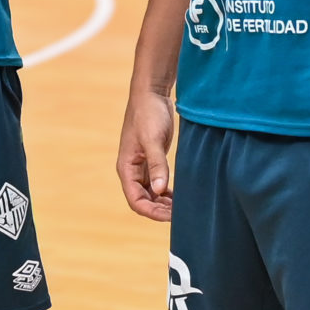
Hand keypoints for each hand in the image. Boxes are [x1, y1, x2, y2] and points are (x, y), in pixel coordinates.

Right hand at [116, 89, 175, 221]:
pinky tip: (180, 196)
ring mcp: (141, 166)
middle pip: (143, 201)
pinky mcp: (151, 160)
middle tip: (182, 213)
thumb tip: (160, 191)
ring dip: (164, 204)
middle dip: (160, 210)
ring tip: (183, 207)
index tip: (172, 216)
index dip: (152, 212)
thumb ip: (157, 165)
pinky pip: (156, 184)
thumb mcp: (153, 139)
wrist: (151, 94)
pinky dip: (166, 193)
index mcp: (126, 167)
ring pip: (150, 194)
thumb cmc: (148, 114)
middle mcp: (131, 170)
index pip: (135, 200)